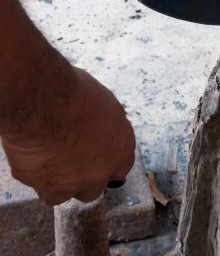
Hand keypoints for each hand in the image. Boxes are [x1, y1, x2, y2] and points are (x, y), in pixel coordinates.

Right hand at [1, 68, 134, 204]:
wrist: (45, 103)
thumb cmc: (74, 93)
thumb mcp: (104, 102)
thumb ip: (106, 122)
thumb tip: (102, 123)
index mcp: (122, 148)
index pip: (120, 167)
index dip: (105, 163)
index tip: (95, 157)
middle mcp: (101, 171)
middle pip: (94, 188)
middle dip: (83, 177)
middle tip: (68, 160)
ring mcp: (73, 183)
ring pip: (64, 194)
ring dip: (57, 183)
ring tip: (47, 161)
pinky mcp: (44, 185)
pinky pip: (39, 188)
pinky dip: (35, 177)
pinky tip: (31, 159)